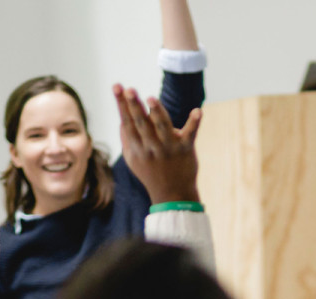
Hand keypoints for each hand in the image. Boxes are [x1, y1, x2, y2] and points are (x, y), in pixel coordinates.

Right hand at [114, 85, 201, 204]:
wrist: (172, 194)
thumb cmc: (150, 173)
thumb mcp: (133, 160)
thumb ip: (127, 139)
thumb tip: (122, 118)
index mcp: (137, 148)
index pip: (127, 122)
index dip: (121, 104)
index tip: (117, 86)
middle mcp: (152, 147)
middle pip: (142, 123)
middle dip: (135, 106)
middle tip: (130, 89)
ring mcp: (169, 148)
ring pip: (163, 127)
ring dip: (158, 112)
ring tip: (151, 98)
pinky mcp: (186, 149)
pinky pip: (190, 134)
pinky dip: (194, 123)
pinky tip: (198, 111)